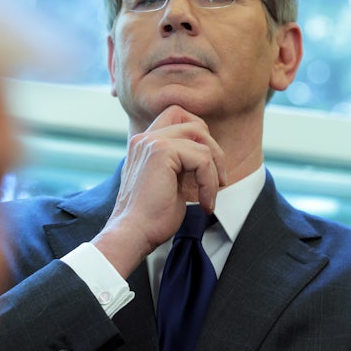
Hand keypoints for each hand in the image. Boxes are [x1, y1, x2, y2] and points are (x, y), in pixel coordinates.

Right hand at [93, 105, 225, 277]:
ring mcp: (152, 142)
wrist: (133, 234)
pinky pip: (203, 159)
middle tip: (217, 179)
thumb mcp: (166, 182)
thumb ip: (178, 164)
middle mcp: (145, 138)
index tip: (207, 166)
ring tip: (210, 195)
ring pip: (202, 141)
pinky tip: (204, 203)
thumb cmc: (149, 217)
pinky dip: (210, 183)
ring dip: (214, 170)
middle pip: (193, 123)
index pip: (177, 117)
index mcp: (143, 144)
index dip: (199, 136)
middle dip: (213, 149)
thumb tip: (204, 158)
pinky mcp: (162, 152)